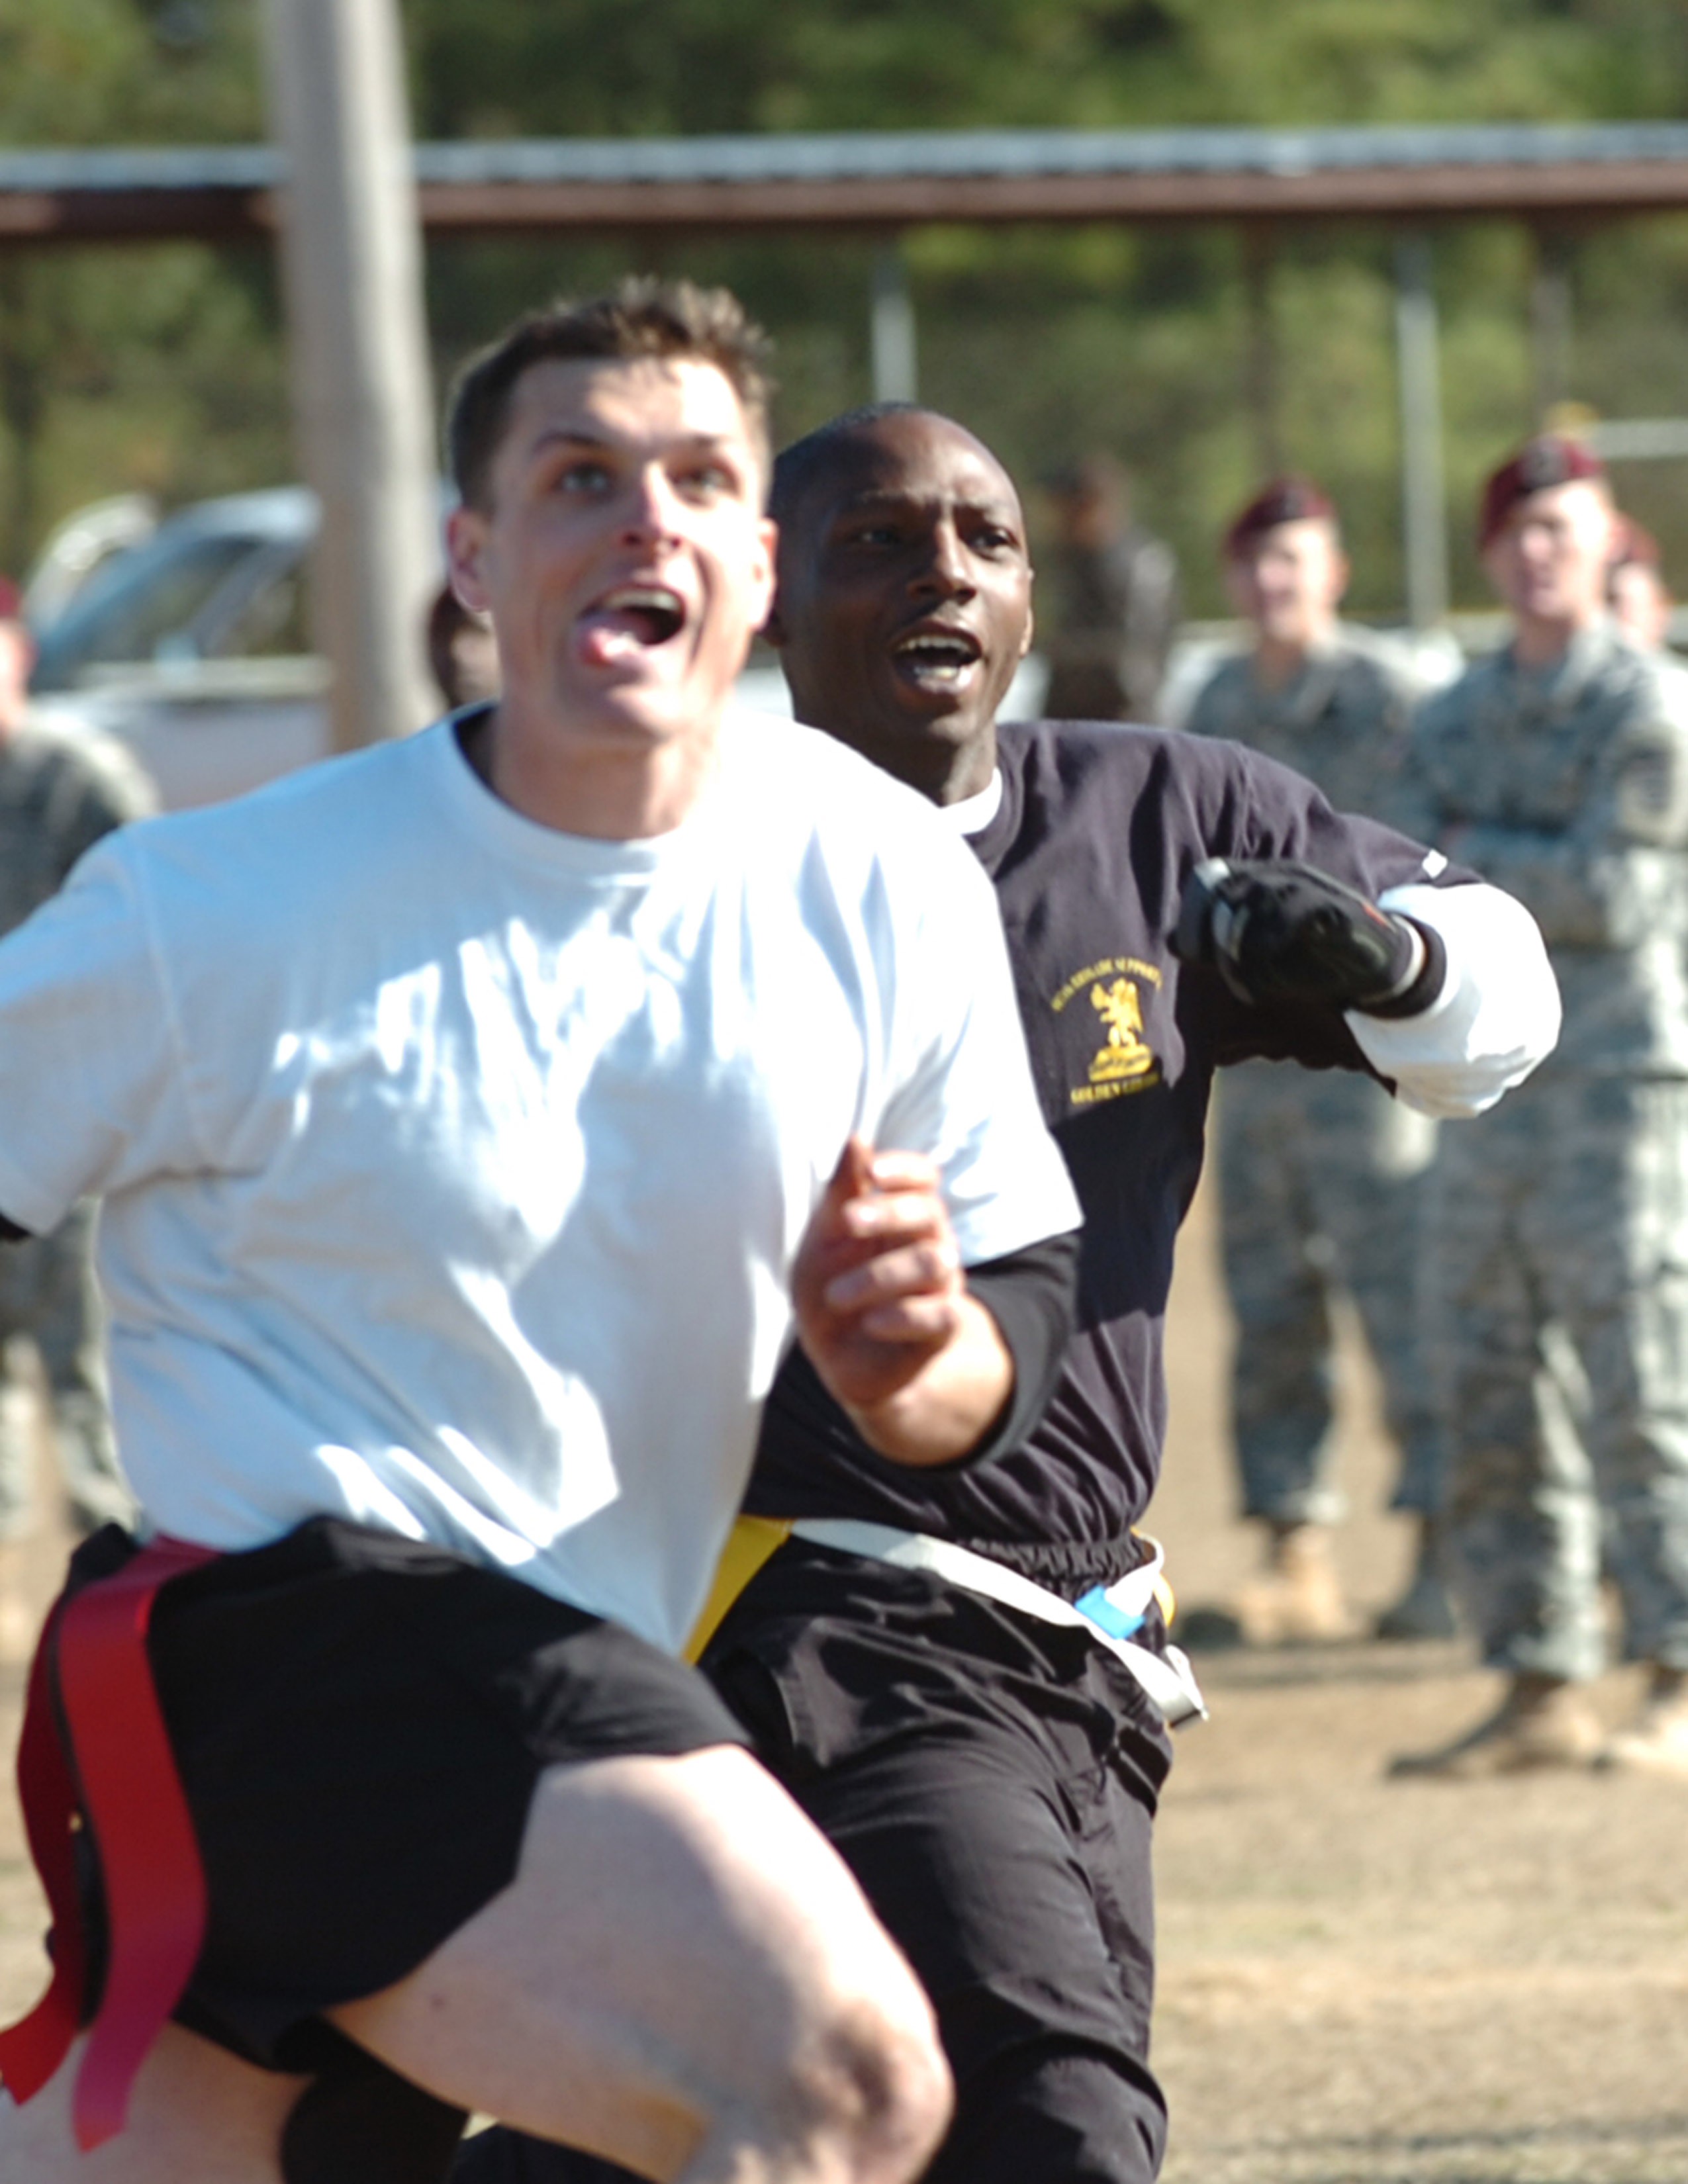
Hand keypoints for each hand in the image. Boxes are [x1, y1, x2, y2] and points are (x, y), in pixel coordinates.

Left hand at [794, 1137, 968, 1418]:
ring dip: (878, 1276)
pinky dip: (903, 1316)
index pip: (924, 1177)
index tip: (872, 1171)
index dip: (904, 1169)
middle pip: (930, 1212)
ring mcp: (940, 1285)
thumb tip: (857, 1138)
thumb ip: (842, 1194)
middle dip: (888, 1212)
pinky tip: (871, 1322)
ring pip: (932, 1262)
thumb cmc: (832, 1285)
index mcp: (903, 1215)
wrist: (839, 1358)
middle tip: (845, 1222)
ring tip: (835, 1296)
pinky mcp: (941, 1328)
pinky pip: (941, 1314)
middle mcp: (930, 1243)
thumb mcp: (825, 1239)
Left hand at [1172, 857, 1433, 1012]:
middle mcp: (1285, 875)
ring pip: (1253, 915)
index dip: (1192, 915)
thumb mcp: (1262, 946)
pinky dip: (1267, 966)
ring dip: (1240, 959)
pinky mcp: (1335, 912)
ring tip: (1246, 987)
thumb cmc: (1314, 955)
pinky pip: (1289, 930)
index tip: (1188, 951)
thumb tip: (1172, 942)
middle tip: (1224, 973)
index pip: (1210, 878)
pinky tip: (1266, 989)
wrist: (1382, 961)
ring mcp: (1311, 890)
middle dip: (1214, 941)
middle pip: (1227, 898)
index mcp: (1265, 876)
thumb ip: (1221, 941)